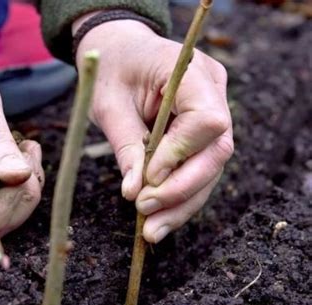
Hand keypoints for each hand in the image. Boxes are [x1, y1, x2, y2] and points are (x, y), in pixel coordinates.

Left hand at [74, 17, 232, 242]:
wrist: (120, 52)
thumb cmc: (110, 70)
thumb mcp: (108, 104)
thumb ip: (126, 146)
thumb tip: (134, 193)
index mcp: (191, 72)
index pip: (206, 119)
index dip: (180, 154)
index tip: (148, 178)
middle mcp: (213, 91)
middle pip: (216, 151)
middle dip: (182, 189)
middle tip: (146, 215)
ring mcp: (213, 111)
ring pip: (210, 167)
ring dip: (181, 203)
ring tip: (152, 231)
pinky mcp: (204, 132)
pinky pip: (198, 168)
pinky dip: (179, 196)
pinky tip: (159, 220)